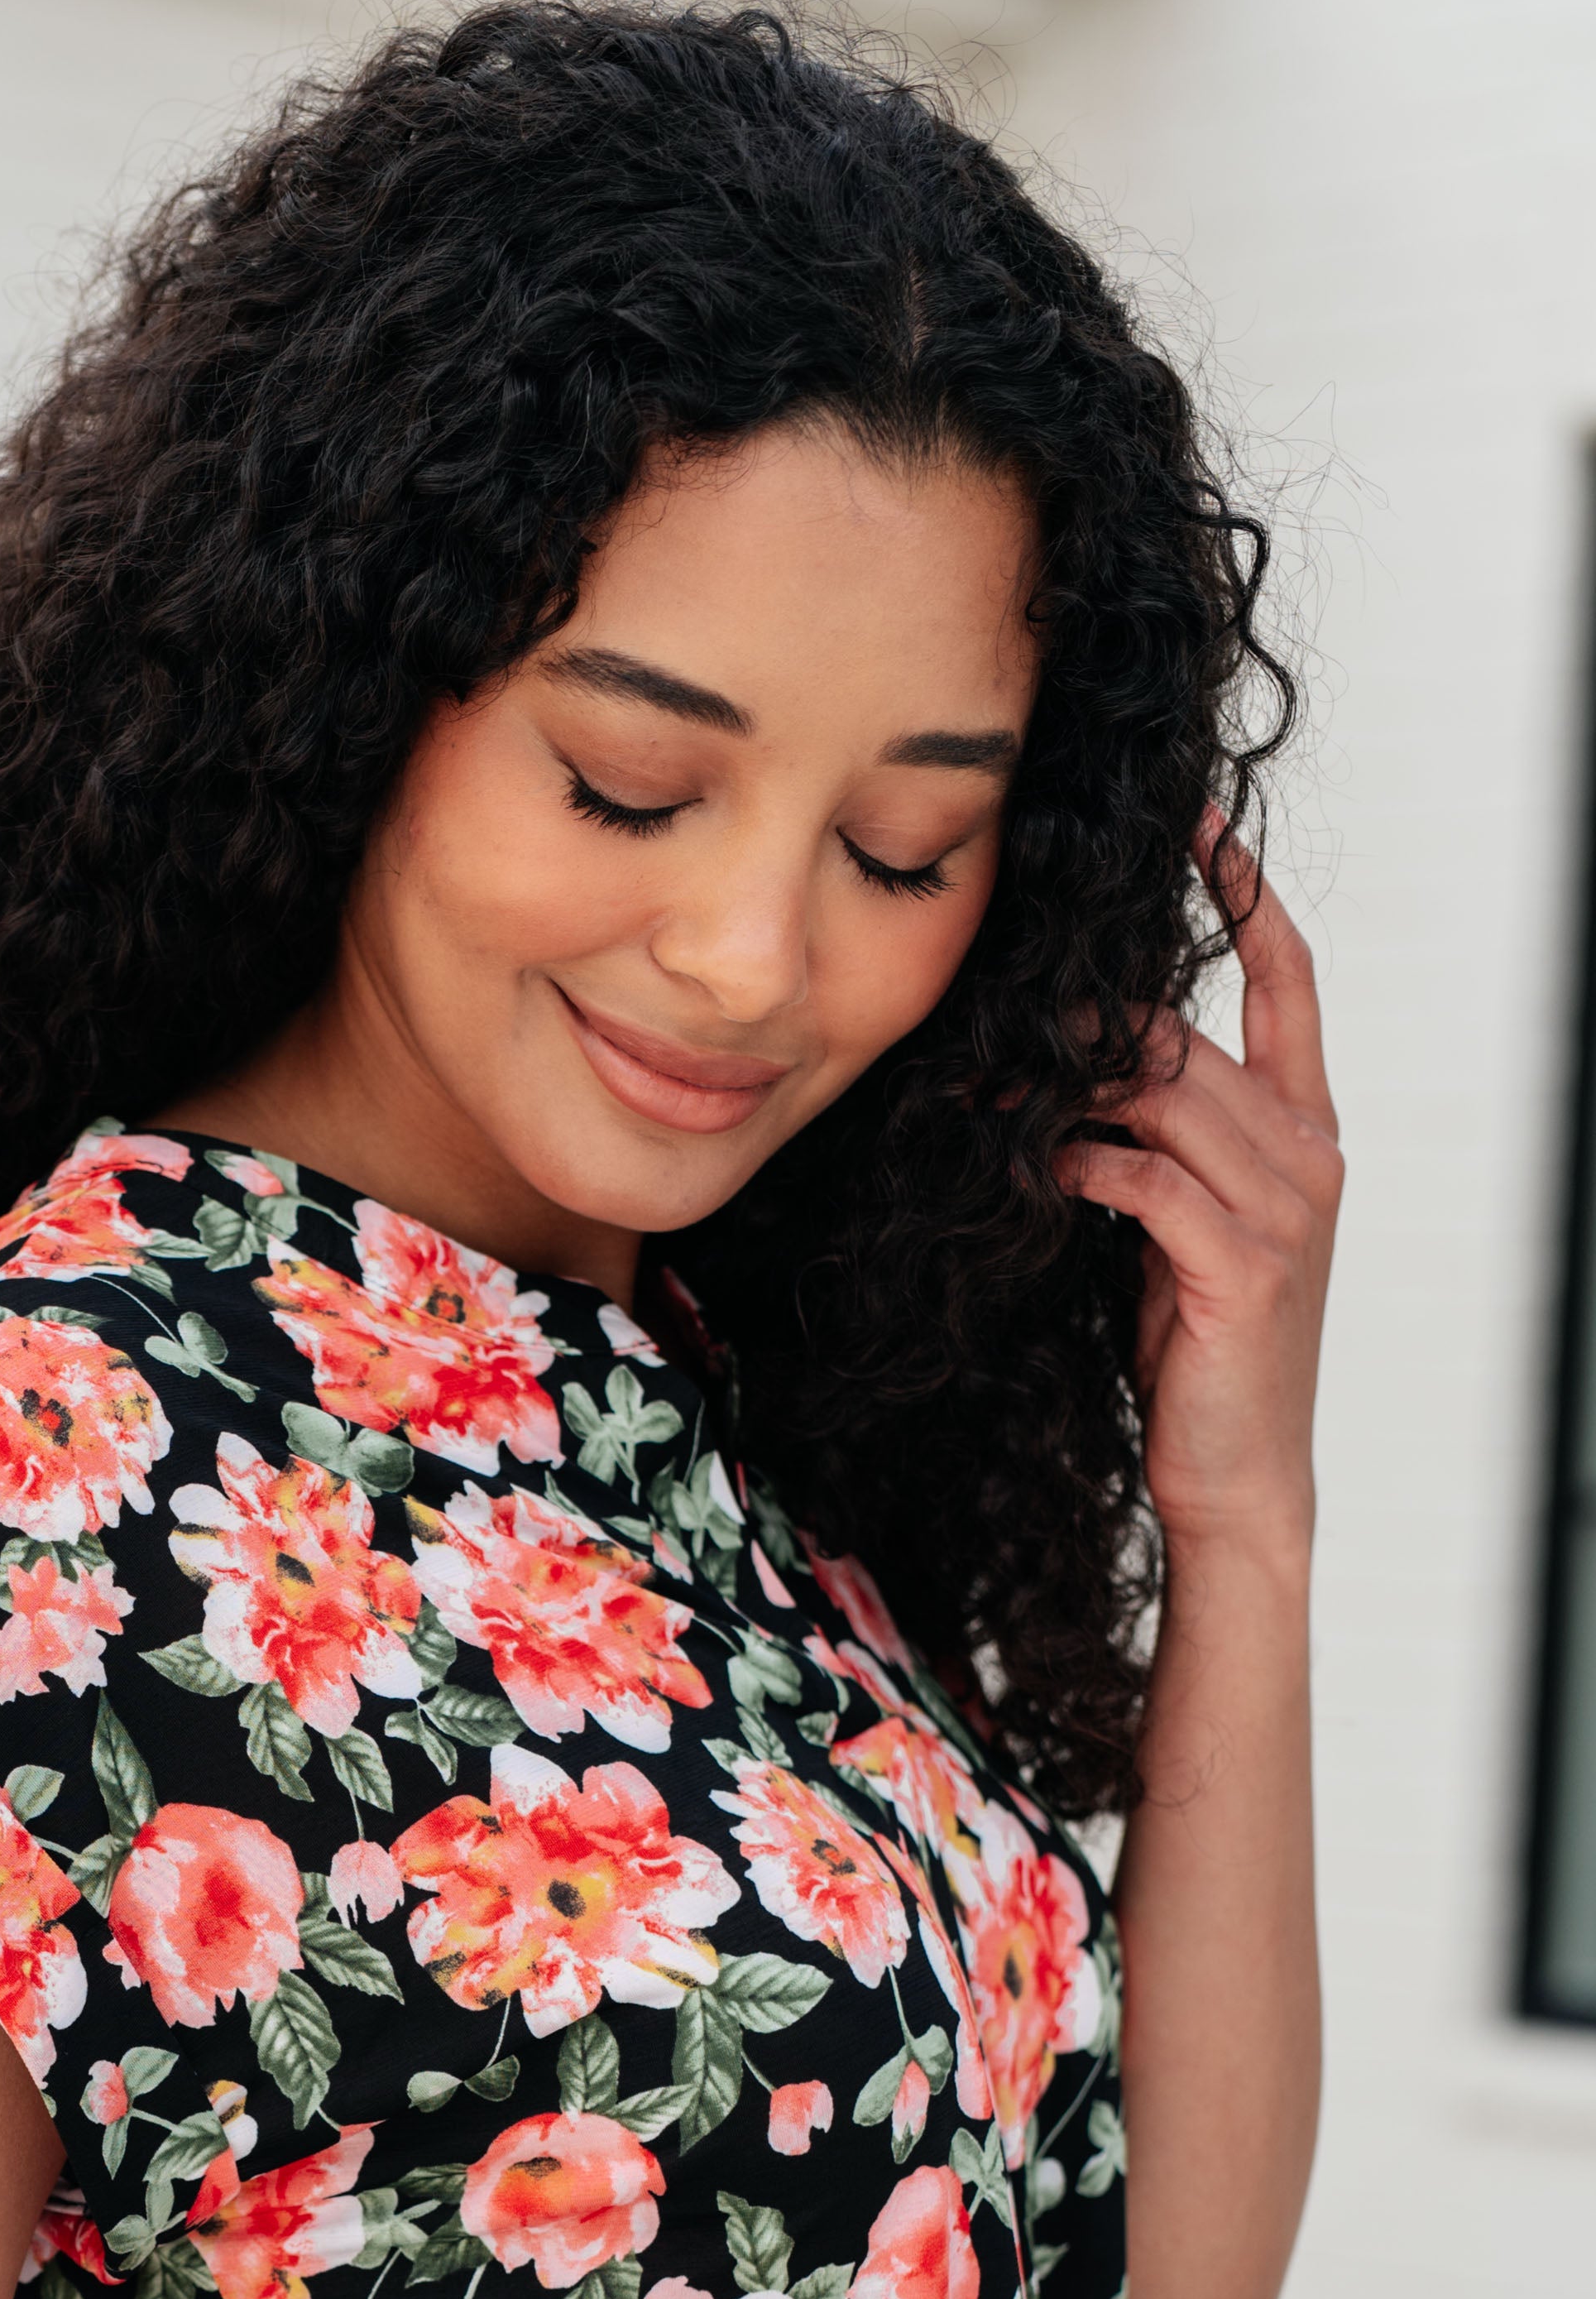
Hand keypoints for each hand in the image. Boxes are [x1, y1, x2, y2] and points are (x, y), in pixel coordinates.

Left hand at [1059, 816, 1341, 1570]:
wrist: (1237, 1475)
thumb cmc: (1194, 1351)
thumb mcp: (1177, 1227)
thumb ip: (1154, 1143)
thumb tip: (1071, 1073)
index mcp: (1304, 1127)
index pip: (1287, 979)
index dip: (1244, 894)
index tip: (1195, 823)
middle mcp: (1309, 1151)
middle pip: (1191, 1036)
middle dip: (1088, 1020)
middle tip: (992, 1012)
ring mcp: (1287, 1208)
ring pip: (1168, 1097)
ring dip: (1067, 1086)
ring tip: (988, 1084)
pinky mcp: (1243, 1266)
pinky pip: (1148, 1182)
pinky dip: (1081, 1166)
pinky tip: (1031, 1170)